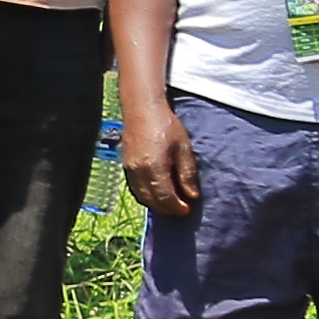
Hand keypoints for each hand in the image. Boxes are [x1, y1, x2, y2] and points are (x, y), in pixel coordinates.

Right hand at [122, 99, 204, 224]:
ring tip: (170, 203)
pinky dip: (147, 196)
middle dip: (167, 209)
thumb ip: (187, 173)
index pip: (165, 197)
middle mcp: (139, 171)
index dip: (177, 207)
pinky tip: (157, 193)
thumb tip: (192, 195)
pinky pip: (135, 188)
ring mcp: (130, 169)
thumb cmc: (166, 125)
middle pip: (152, 200)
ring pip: (142, 196)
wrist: (142, 108)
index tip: (188, 209)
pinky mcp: (126, 165)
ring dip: (156, 204)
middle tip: (181, 209)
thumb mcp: (183, 147)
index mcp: (154, 167)